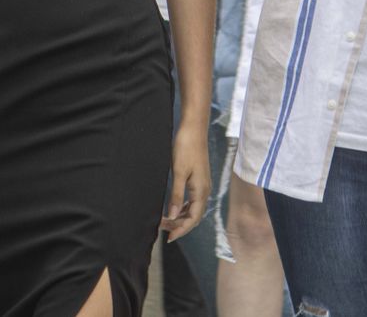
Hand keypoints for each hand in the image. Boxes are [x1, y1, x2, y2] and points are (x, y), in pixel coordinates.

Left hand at [161, 121, 210, 242]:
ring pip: (193, 208)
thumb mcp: (178, 173)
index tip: (168, 238)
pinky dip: (183, 207)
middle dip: (179, 225)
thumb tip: (172, 215)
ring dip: (180, 216)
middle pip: (194, 216)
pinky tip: (173, 207)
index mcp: (201, 191)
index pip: (192, 219)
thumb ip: (176, 195)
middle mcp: (204, 190)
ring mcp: (203, 184)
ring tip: (165, 220)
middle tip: (161, 229)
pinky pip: (193, 199)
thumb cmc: (185, 148)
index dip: (181, 230)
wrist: (194, 129)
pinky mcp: (199, 178)